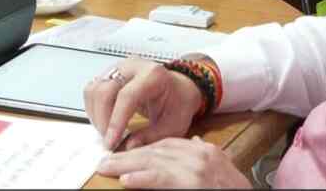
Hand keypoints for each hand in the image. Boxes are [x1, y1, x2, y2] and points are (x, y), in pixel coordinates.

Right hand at [83, 58, 201, 149]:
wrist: (179, 89)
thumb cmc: (178, 104)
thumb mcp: (173, 125)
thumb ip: (151, 137)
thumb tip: (127, 147)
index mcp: (153, 75)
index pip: (126, 96)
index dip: (116, 121)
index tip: (111, 142)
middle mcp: (133, 66)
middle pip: (104, 91)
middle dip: (102, 120)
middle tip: (108, 141)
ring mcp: (119, 68)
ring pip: (93, 90)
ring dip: (95, 115)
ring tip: (106, 132)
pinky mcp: (109, 73)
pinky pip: (92, 90)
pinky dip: (93, 109)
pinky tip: (104, 122)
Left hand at [97, 137, 251, 188]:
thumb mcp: (220, 169)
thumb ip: (203, 156)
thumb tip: (194, 142)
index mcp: (206, 151)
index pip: (167, 144)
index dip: (142, 150)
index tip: (123, 154)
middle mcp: (202, 155)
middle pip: (157, 151)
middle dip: (129, 156)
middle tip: (106, 161)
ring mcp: (199, 169)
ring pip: (156, 162)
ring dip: (128, 165)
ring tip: (107, 168)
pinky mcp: (196, 184)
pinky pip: (164, 180)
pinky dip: (144, 179)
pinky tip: (127, 181)